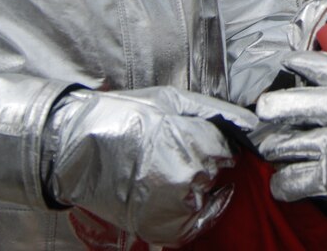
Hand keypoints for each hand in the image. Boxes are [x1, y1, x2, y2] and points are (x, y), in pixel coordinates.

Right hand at [41, 86, 256, 245]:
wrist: (76, 146)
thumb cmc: (124, 115)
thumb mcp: (170, 99)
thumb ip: (213, 110)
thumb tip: (250, 121)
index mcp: (192, 140)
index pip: (226, 147)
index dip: (215, 142)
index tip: (199, 138)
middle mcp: (187, 174)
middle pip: (215, 170)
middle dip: (204, 161)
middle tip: (173, 151)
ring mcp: (173, 204)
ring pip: (205, 194)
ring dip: (195, 185)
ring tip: (163, 168)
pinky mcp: (159, 226)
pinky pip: (194, 225)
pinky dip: (193, 214)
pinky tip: (179, 197)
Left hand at [255, 52, 326, 201]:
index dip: (304, 62)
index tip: (286, 59)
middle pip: (299, 102)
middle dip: (277, 105)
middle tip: (262, 108)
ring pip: (294, 141)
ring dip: (276, 146)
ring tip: (264, 147)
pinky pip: (304, 178)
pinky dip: (288, 184)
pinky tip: (277, 186)